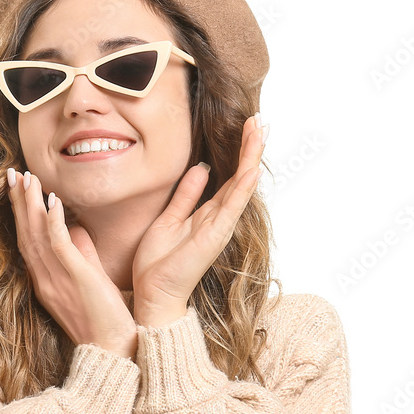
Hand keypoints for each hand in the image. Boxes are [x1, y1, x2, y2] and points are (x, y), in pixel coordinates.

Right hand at [7, 168, 137, 356]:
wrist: (111, 350)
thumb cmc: (104, 320)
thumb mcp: (89, 281)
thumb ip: (81, 256)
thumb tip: (78, 229)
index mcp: (45, 281)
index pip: (27, 241)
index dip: (20, 214)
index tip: (17, 188)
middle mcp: (45, 280)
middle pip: (26, 234)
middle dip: (19, 202)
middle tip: (13, 174)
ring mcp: (57, 280)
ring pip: (37, 235)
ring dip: (31, 204)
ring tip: (28, 178)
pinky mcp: (76, 279)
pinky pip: (60, 246)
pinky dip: (53, 221)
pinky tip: (52, 200)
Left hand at [132, 114, 265, 321]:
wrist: (154, 294)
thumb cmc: (158, 264)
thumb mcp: (169, 219)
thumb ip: (186, 195)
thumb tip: (202, 169)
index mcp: (206, 214)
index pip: (228, 177)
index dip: (237, 152)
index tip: (246, 126)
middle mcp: (218, 218)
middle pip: (239, 176)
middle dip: (249, 147)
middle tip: (259, 119)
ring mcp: (219, 227)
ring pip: (240, 186)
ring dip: (250, 158)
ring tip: (260, 131)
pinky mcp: (214, 236)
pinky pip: (231, 207)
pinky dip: (242, 187)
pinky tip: (251, 168)